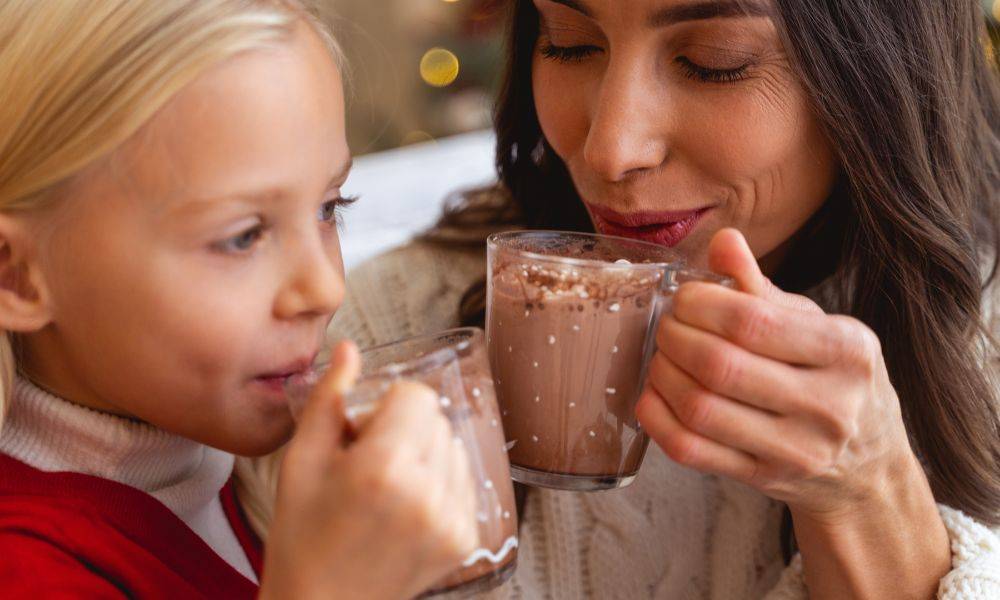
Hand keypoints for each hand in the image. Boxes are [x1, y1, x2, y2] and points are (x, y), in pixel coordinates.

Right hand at [259, 341, 479, 599]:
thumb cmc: (302, 535)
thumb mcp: (301, 460)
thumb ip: (330, 397)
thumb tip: (349, 349)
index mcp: (383, 467)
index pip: (417, 395)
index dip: (386, 407)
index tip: (362, 433)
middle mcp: (426, 492)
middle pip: (437, 419)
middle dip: (405, 429)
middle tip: (368, 463)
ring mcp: (451, 519)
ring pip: (455, 447)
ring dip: (426, 455)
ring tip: (386, 489)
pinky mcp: (464, 539)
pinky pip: (465, 482)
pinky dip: (439, 485)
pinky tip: (405, 508)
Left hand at [637, 228, 919, 518]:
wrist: (867, 464)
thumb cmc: (833, 378)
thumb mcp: (815, 325)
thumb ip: (762, 287)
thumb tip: (723, 241)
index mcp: (846, 352)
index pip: (753, 322)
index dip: (701, 304)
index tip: (685, 297)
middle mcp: (828, 406)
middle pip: (720, 366)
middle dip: (674, 337)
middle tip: (666, 326)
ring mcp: (796, 451)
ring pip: (700, 409)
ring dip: (663, 375)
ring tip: (662, 356)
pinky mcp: (763, 479)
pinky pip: (691, 450)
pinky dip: (657, 419)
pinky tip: (653, 395)